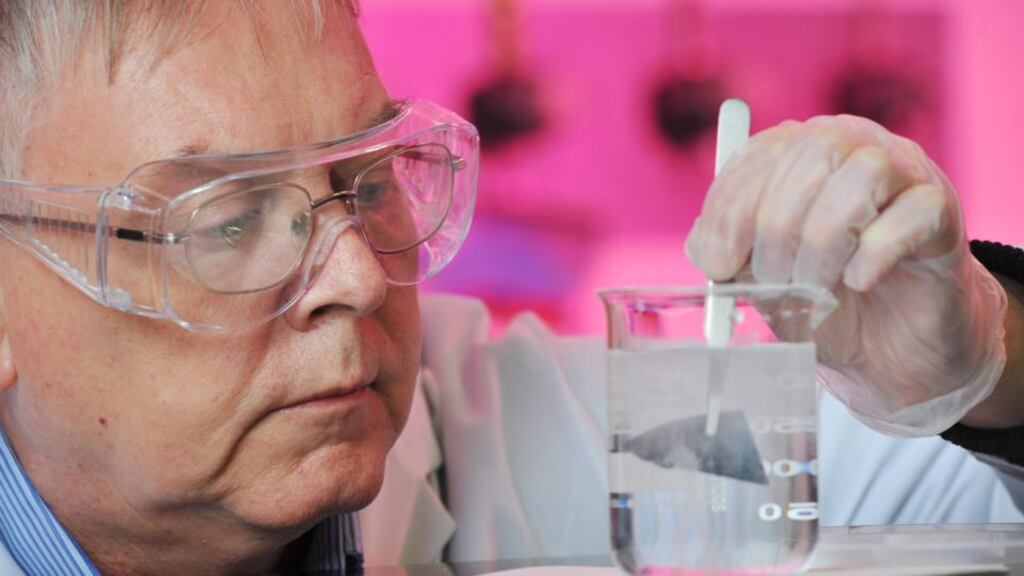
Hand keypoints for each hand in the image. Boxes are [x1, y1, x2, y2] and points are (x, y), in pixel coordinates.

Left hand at [685, 114, 1007, 435]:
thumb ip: (724, 255)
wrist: (891, 346)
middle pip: (808, 158)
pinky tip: (858, 281)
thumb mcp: (758, 278)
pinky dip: (872, 255)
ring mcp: (904, 172)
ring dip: (823, 245)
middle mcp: (853, 144)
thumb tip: (707, 249)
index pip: (761, 153)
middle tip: (774, 282)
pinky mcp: (941, 211)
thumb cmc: (821, 300)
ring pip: (861, 178)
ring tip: (815, 286)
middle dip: (776, 232)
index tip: (717, 265)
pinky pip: (910, 215)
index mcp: (800, 150)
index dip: (731, 210)